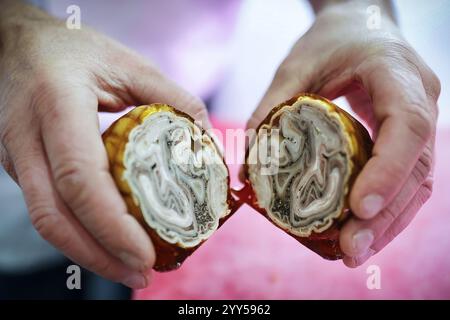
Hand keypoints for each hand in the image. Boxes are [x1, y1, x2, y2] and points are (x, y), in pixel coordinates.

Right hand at [0, 1, 208, 286]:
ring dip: (87, 253)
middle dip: (100, 255)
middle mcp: (27, 138)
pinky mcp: (19, 166)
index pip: (79, 178)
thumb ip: (170, 95)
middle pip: (55, 216)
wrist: (15, 45)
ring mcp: (16, 156)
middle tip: (142, 274)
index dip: (111, 224)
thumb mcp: (125, 62)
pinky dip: (78, 233)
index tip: (144, 253)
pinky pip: (47, 208)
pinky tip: (107, 242)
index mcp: (57, 106)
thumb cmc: (71, 51)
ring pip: (46, 220)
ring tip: (129, 269)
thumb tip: (205, 136)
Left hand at [247, 2, 439, 266]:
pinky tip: (363, 234)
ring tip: (354, 253)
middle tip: (351, 249)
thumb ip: (272, 108)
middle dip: (385, 214)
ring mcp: (421, 120)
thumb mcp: (296, 66)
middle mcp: (421, 100)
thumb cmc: (330, 41)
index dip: (387, 170)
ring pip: (418, 181)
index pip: (406, 126)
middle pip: (417, 166)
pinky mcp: (410, 138)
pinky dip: (388, 211)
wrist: (359, 24)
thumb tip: (247, 168)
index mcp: (396, 74)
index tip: (358, 208)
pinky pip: (408, 180)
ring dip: (389, 223)